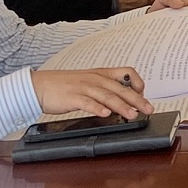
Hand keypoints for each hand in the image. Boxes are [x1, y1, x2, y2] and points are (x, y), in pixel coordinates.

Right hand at [32, 67, 153, 119]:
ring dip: (122, 106)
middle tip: (148, 109)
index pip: (127, 72)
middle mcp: (95, 79)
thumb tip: (121, 100)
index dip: (138, 83)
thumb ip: (104, 88)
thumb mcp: (88, 81)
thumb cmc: (64, 85)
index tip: (144, 94)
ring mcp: (84, 88)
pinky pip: (87, 103)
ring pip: (107, 96)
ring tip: (132, 115)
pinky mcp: (72, 97)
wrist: (39, 85)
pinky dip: (97, 108)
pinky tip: (106, 114)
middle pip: (121, 88)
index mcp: (101, 74)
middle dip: (137, 99)